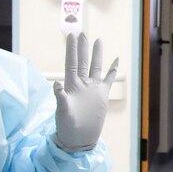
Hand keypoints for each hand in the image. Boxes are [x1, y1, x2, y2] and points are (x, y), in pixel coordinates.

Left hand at [53, 33, 117, 151]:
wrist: (79, 139)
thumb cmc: (67, 126)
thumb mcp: (62, 112)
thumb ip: (60, 98)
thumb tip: (56, 84)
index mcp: (71, 85)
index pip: (71, 63)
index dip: (71, 49)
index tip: (71, 36)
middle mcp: (82, 84)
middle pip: (83, 61)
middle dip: (82, 47)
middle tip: (82, 32)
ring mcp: (93, 89)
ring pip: (96, 67)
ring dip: (97, 54)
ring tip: (98, 40)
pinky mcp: (102, 96)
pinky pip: (109, 80)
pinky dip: (113, 70)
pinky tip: (116, 60)